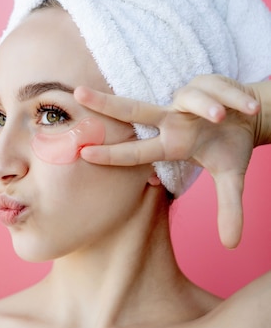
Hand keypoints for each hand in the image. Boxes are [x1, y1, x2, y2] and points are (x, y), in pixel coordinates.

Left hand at [74, 75, 266, 248]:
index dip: (112, 153)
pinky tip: (249, 108)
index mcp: (172, 143)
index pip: (136, 151)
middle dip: (104, 102)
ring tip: (222, 117)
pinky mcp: (206, 82)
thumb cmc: (229, 145)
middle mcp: (171, 119)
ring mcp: (185, 100)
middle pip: (132, 109)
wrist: (251, 116)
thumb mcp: (230, 177)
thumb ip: (229, 207)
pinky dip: (235, 98)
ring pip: (193, 99)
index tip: (83, 153)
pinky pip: (220, 89)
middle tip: (77, 93)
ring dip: (209, 106)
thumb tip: (231, 244)